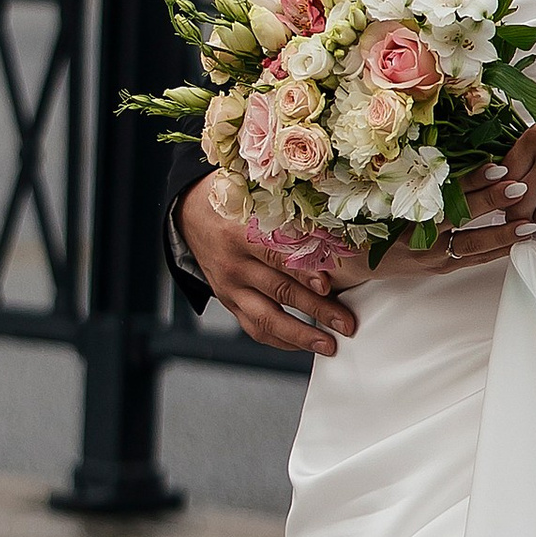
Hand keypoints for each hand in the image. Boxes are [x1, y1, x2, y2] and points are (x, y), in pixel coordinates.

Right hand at [181, 169, 357, 356]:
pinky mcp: (229, 301)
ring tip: (329, 344)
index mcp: (239, 232)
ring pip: (266, 318)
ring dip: (301, 334)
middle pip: (279, 291)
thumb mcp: (253, 192)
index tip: (328, 285)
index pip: (275, 256)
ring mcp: (229, 287)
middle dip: (317, 310)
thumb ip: (286, 203)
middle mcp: (232, 264)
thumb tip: (332, 215)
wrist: (190, 214)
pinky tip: (304, 344)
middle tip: (345, 322)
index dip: (303, 271)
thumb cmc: (232, 199)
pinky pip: (254, 328)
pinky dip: (280, 339)